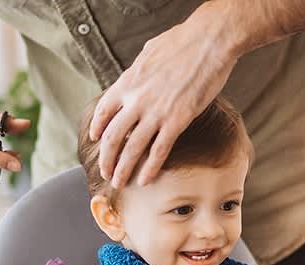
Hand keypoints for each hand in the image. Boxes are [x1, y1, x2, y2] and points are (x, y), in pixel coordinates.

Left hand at [89, 13, 236, 188]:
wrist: (209, 41)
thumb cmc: (183, 42)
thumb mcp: (150, 53)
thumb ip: (139, 71)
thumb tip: (137, 77)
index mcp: (128, 82)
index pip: (103, 111)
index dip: (97, 128)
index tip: (95, 141)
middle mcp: (136, 99)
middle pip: (113, 136)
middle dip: (107, 159)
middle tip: (106, 173)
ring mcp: (156, 112)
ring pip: (132, 148)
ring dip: (123, 169)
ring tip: (120, 183)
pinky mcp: (177, 120)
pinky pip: (159, 151)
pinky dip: (150, 168)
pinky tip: (145, 180)